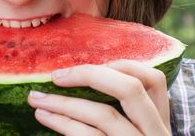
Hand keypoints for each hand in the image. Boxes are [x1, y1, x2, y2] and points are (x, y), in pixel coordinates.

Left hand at [28, 60, 170, 135]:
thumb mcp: (132, 130)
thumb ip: (122, 109)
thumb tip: (79, 77)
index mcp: (158, 121)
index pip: (153, 79)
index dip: (122, 65)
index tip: (91, 65)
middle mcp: (155, 133)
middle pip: (130, 89)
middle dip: (89, 75)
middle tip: (56, 76)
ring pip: (103, 115)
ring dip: (63, 102)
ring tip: (36, 98)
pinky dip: (63, 122)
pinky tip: (45, 116)